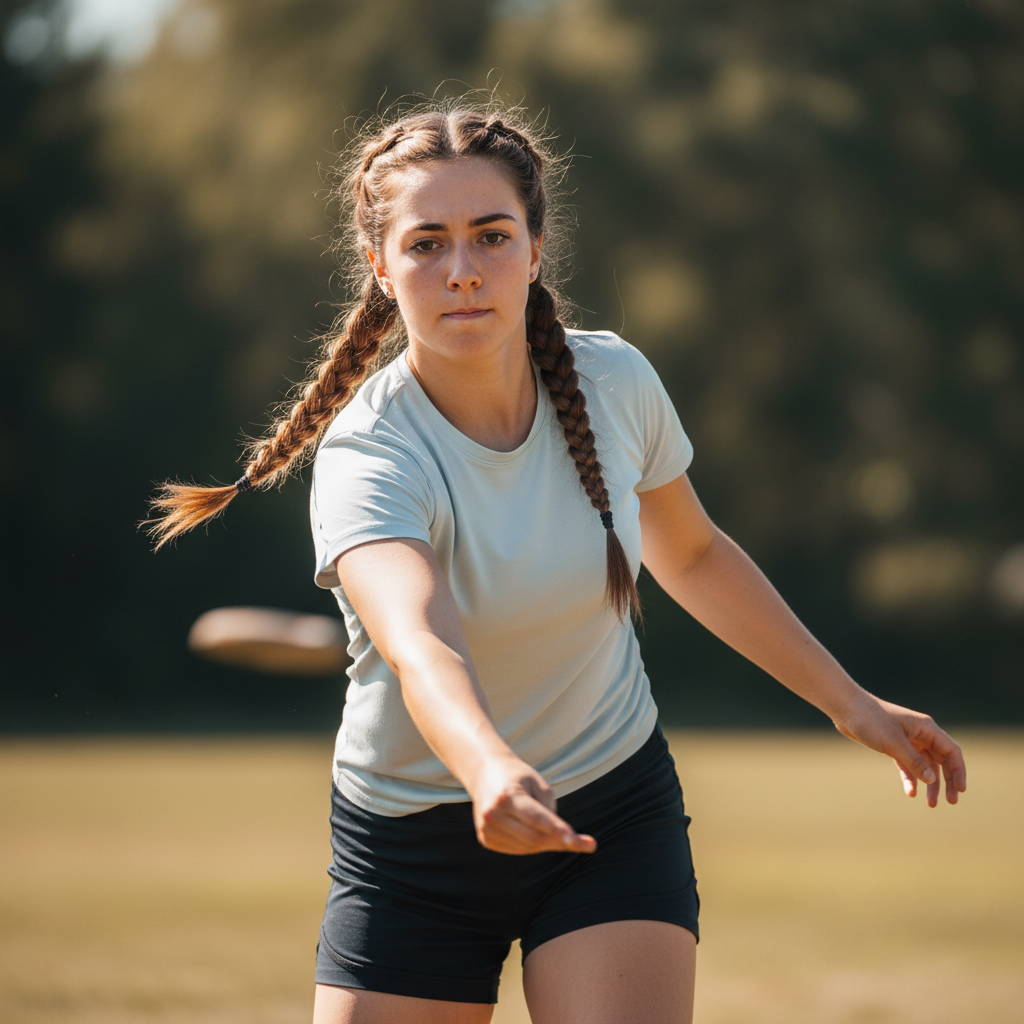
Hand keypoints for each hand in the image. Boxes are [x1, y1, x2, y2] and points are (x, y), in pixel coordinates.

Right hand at [469, 755, 597, 854]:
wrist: (485, 774)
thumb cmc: (518, 777)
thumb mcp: (538, 784)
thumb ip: (549, 811)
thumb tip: (555, 840)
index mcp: (508, 795)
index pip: (538, 818)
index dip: (561, 832)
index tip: (586, 844)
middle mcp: (493, 813)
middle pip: (535, 838)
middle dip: (561, 841)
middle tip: (584, 842)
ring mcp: (486, 829)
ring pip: (528, 848)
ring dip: (546, 842)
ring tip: (551, 827)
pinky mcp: (485, 839)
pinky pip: (518, 850)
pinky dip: (531, 844)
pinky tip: (531, 830)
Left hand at [832, 692, 966, 807]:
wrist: (846, 709)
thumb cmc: (871, 720)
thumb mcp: (894, 744)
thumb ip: (914, 762)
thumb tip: (932, 780)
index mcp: (926, 728)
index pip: (952, 751)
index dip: (959, 771)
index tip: (960, 790)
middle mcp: (921, 734)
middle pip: (942, 760)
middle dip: (947, 781)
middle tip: (950, 801)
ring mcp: (908, 740)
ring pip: (925, 766)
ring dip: (929, 784)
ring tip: (931, 804)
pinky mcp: (894, 746)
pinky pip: (908, 765)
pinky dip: (910, 778)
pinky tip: (910, 792)